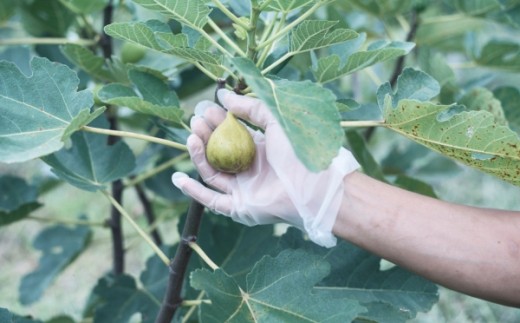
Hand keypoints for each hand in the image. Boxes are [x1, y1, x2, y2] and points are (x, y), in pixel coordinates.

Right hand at [172, 89, 358, 246]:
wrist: (312, 186)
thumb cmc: (299, 153)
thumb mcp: (274, 121)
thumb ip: (250, 108)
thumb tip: (223, 96)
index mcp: (261, 150)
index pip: (232, 135)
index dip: (218, 121)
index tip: (205, 108)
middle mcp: (250, 169)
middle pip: (220, 152)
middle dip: (206, 135)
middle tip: (196, 120)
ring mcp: (244, 189)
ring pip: (213, 173)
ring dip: (199, 155)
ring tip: (191, 136)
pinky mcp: (239, 208)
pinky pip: (212, 200)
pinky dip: (194, 191)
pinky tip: (179, 177)